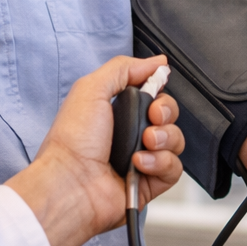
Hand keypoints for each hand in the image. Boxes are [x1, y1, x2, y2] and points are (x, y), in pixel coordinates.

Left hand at [5, 55, 185, 245]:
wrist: (71, 182)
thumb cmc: (73, 140)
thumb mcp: (91, 88)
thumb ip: (123, 68)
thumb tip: (156, 62)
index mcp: (118, 112)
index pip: (154, 95)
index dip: (159, 93)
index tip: (152, 94)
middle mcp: (131, 134)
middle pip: (169, 116)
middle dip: (165, 113)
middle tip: (151, 117)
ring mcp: (142, 159)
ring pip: (175, 141)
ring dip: (163, 139)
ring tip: (143, 143)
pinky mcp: (149, 182)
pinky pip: (174, 168)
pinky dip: (160, 163)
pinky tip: (139, 164)